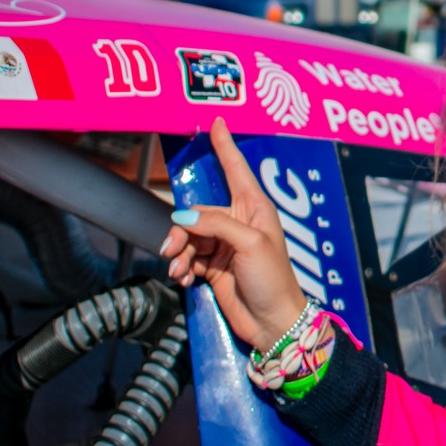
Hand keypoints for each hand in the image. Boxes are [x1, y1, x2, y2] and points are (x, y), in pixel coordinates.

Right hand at [161, 117, 305, 348]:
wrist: (272, 322)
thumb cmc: (272, 279)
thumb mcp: (249, 244)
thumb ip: (216, 225)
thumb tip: (183, 217)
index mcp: (255, 209)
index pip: (236, 170)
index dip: (225, 146)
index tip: (217, 122)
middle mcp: (238, 222)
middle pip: (198, 211)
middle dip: (182, 230)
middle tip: (173, 250)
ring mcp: (224, 244)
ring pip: (188, 236)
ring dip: (178, 253)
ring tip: (179, 271)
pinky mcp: (213, 266)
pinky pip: (187, 257)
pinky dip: (181, 267)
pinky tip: (183, 279)